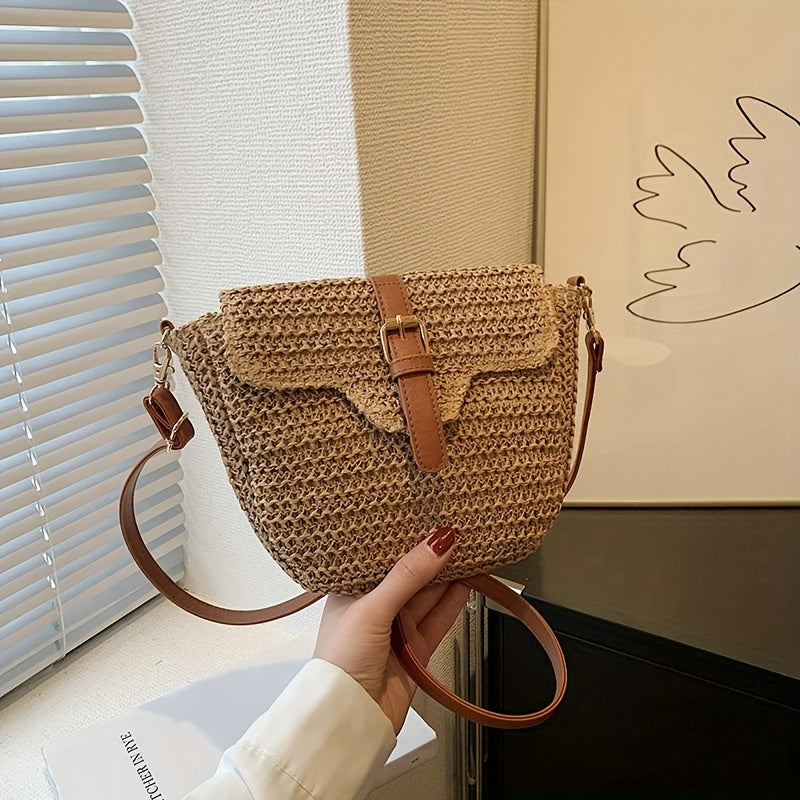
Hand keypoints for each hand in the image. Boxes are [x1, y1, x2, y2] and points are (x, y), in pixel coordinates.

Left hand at [313, 526, 469, 733]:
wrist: (349, 719)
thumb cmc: (340, 663)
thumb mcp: (372, 608)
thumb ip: (407, 575)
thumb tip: (437, 542)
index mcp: (351, 591)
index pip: (383, 557)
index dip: (406, 539)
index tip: (429, 520)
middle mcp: (373, 607)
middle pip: (409, 575)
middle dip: (431, 557)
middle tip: (457, 533)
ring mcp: (395, 629)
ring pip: (427, 596)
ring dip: (447, 577)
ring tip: (469, 551)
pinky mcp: (415, 649)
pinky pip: (438, 619)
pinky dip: (453, 603)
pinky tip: (467, 584)